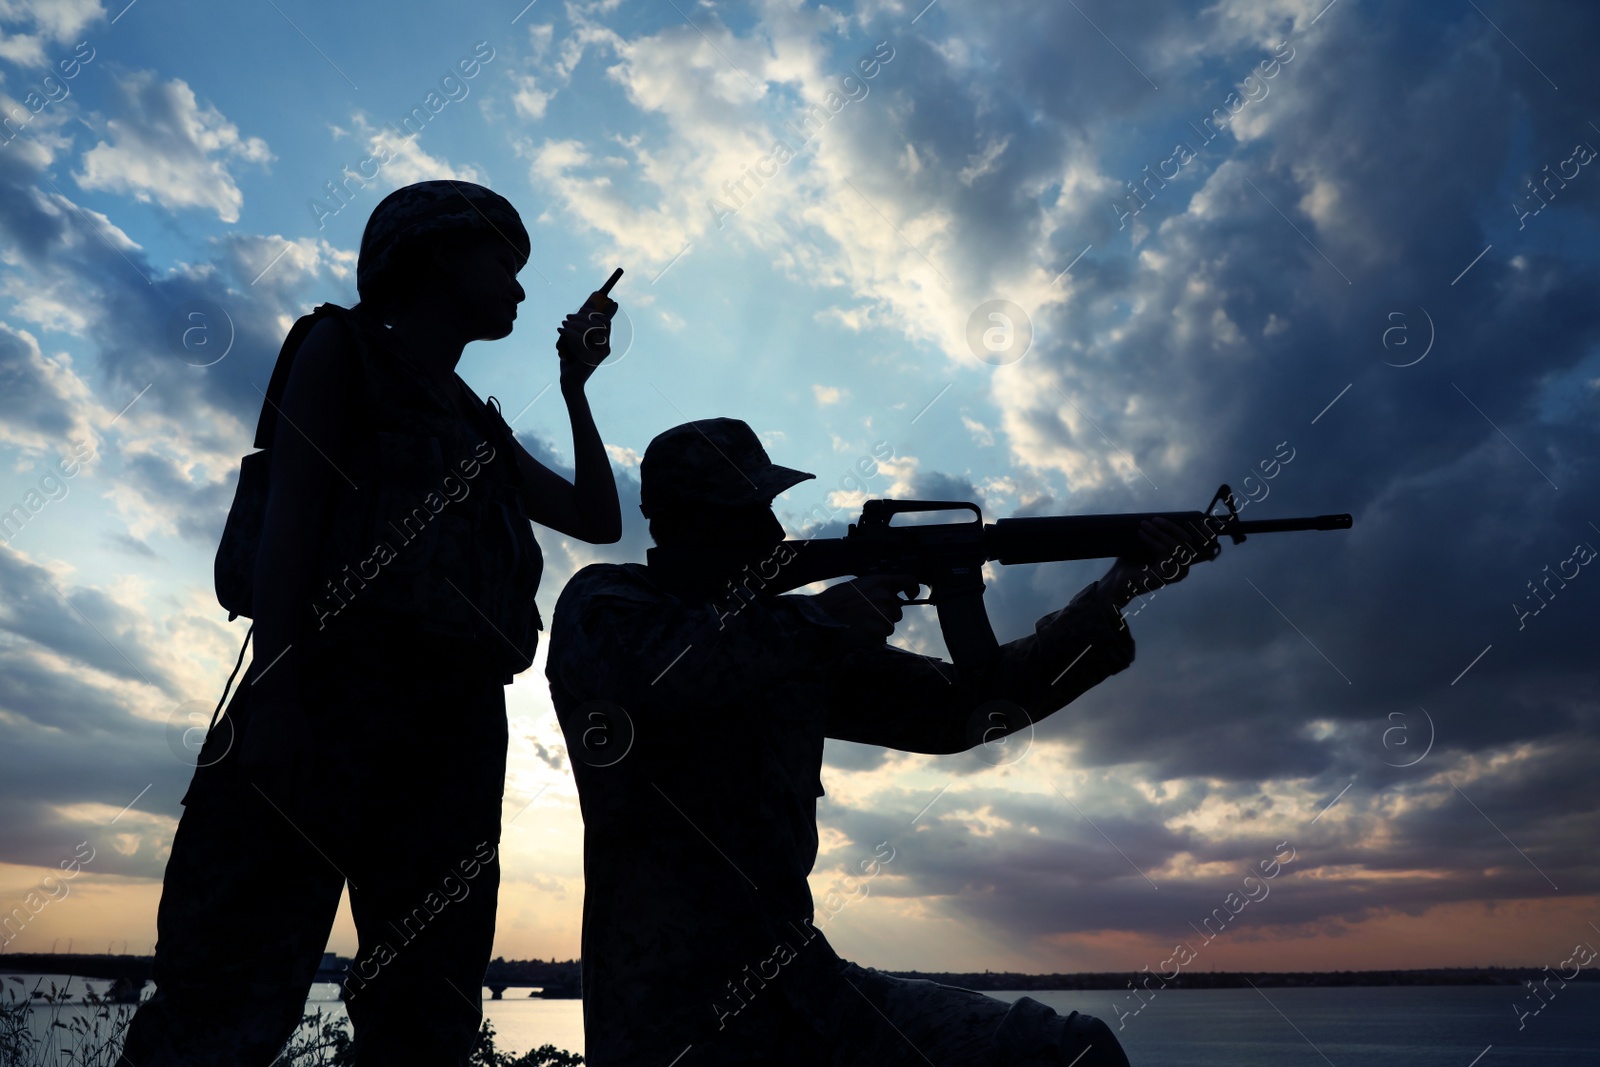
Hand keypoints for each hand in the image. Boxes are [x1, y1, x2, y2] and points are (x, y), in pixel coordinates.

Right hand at [236, 678, 317, 813]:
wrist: (272, 706)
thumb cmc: (295, 727)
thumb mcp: (308, 752)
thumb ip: (304, 781)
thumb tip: (301, 807)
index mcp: (276, 767)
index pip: (279, 803)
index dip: (287, 815)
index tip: (296, 821)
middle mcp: (257, 770)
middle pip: (263, 806)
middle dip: (276, 812)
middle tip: (290, 809)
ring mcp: (245, 767)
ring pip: (250, 801)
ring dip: (264, 806)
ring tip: (280, 800)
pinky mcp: (239, 764)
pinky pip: (243, 791)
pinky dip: (254, 797)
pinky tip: (269, 791)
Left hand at [555, 291, 618, 384]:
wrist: (570, 382)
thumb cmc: (572, 361)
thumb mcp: (577, 343)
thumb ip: (580, 331)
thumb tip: (579, 311)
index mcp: (605, 344)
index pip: (606, 322)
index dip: (595, 313)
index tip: (581, 309)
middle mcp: (604, 349)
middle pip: (596, 324)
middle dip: (580, 317)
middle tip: (567, 317)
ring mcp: (598, 354)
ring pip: (588, 330)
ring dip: (574, 324)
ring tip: (563, 324)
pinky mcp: (589, 359)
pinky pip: (580, 340)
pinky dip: (569, 333)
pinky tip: (560, 331)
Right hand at [810, 575, 920, 645]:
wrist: (822, 616)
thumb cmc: (835, 601)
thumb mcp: (858, 585)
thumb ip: (877, 588)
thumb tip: (889, 596)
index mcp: (881, 582)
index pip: (909, 581)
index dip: (913, 589)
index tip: (911, 596)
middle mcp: (886, 597)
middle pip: (897, 611)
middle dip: (886, 615)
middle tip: (866, 616)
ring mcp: (884, 615)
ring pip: (890, 626)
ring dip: (878, 627)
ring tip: (859, 624)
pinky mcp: (880, 632)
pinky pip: (882, 638)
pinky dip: (873, 639)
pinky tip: (859, 633)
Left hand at [1097, 517, 1219, 609]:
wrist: (1118, 582)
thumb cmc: (1133, 563)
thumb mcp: (1149, 546)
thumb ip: (1160, 536)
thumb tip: (1162, 517)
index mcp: (1182, 562)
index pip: (1199, 545)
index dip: (1206, 533)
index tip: (1201, 520)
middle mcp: (1183, 569)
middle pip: (1187, 541)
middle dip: (1171, 526)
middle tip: (1154, 519)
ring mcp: (1176, 573)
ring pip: (1174, 544)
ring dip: (1158, 531)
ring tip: (1144, 524)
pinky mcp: (1166, 575)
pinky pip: (1163, 550)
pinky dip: (1152, 539)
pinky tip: (1141, 533)